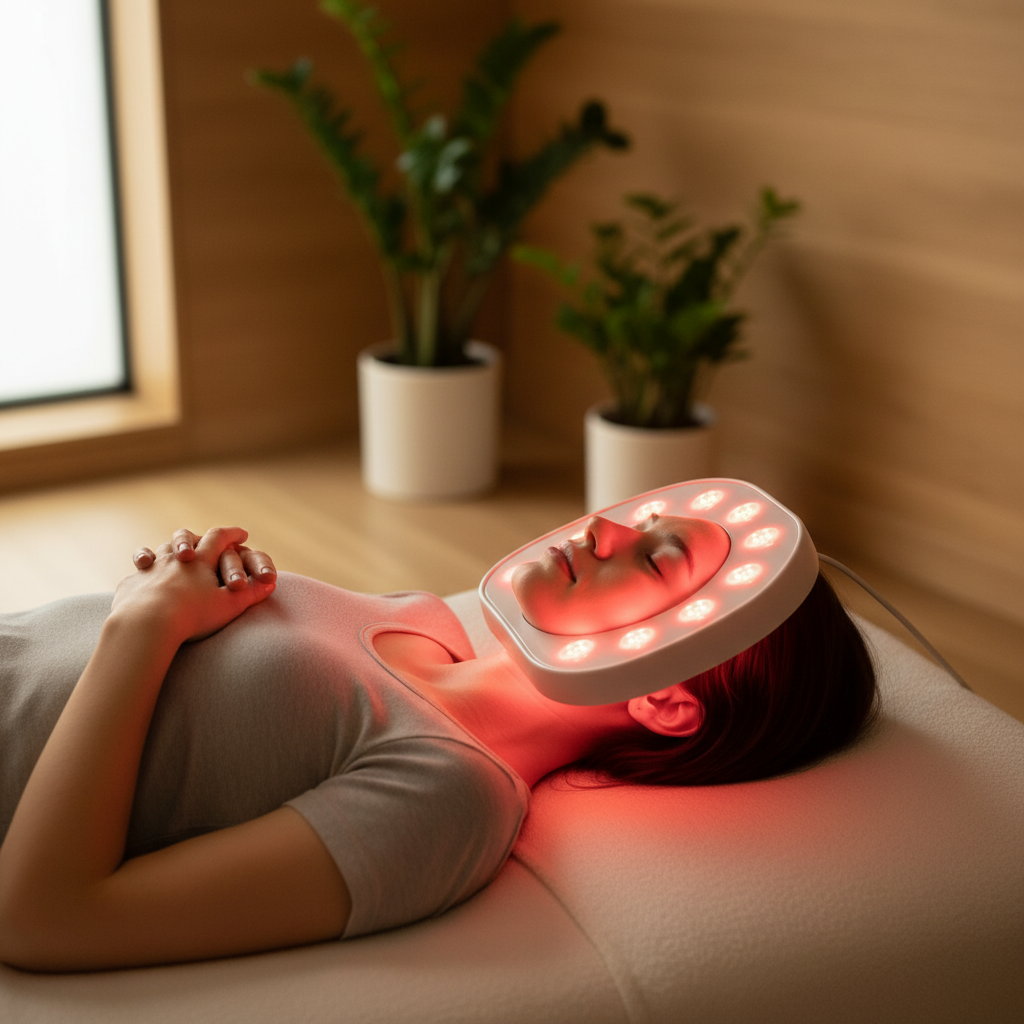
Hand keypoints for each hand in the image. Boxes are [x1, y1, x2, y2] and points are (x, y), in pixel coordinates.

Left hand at [116, 527, 276, 642]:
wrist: (145, 624)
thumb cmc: (193, 615)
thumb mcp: (230, 606)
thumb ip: (251, 594)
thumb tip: (271, 584)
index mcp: (200, 559)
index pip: (219, 538)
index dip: (232, 534)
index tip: (241, 533)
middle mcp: (173, 558)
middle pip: (184, 537)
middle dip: (195, 538)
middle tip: (200, 543)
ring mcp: (150, 569)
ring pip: (160, 551)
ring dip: (168, 552)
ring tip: (173, 558)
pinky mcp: (131, 584)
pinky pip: (138, 573)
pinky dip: (144, 573)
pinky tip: (145, 580)